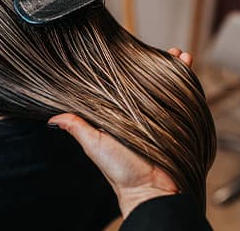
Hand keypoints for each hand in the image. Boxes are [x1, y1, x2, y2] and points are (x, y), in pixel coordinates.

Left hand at [48, 49, 191, 217]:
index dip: (125, 69)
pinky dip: (187, 80)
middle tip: (154, 49)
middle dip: (152, 65)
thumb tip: (52, 117)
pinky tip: (186, 64)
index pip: (122, 86)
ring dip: (171, 68)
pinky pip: (184, 96)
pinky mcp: (178, 121)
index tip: (127, 52)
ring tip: (175, 53)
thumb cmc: (120, 170)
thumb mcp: (94, 144)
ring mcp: (161, 117)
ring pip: (167, 86)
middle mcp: (140, 114)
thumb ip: (78, 127)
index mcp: (119, 116)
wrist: (152, 190)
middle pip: (147, 83)